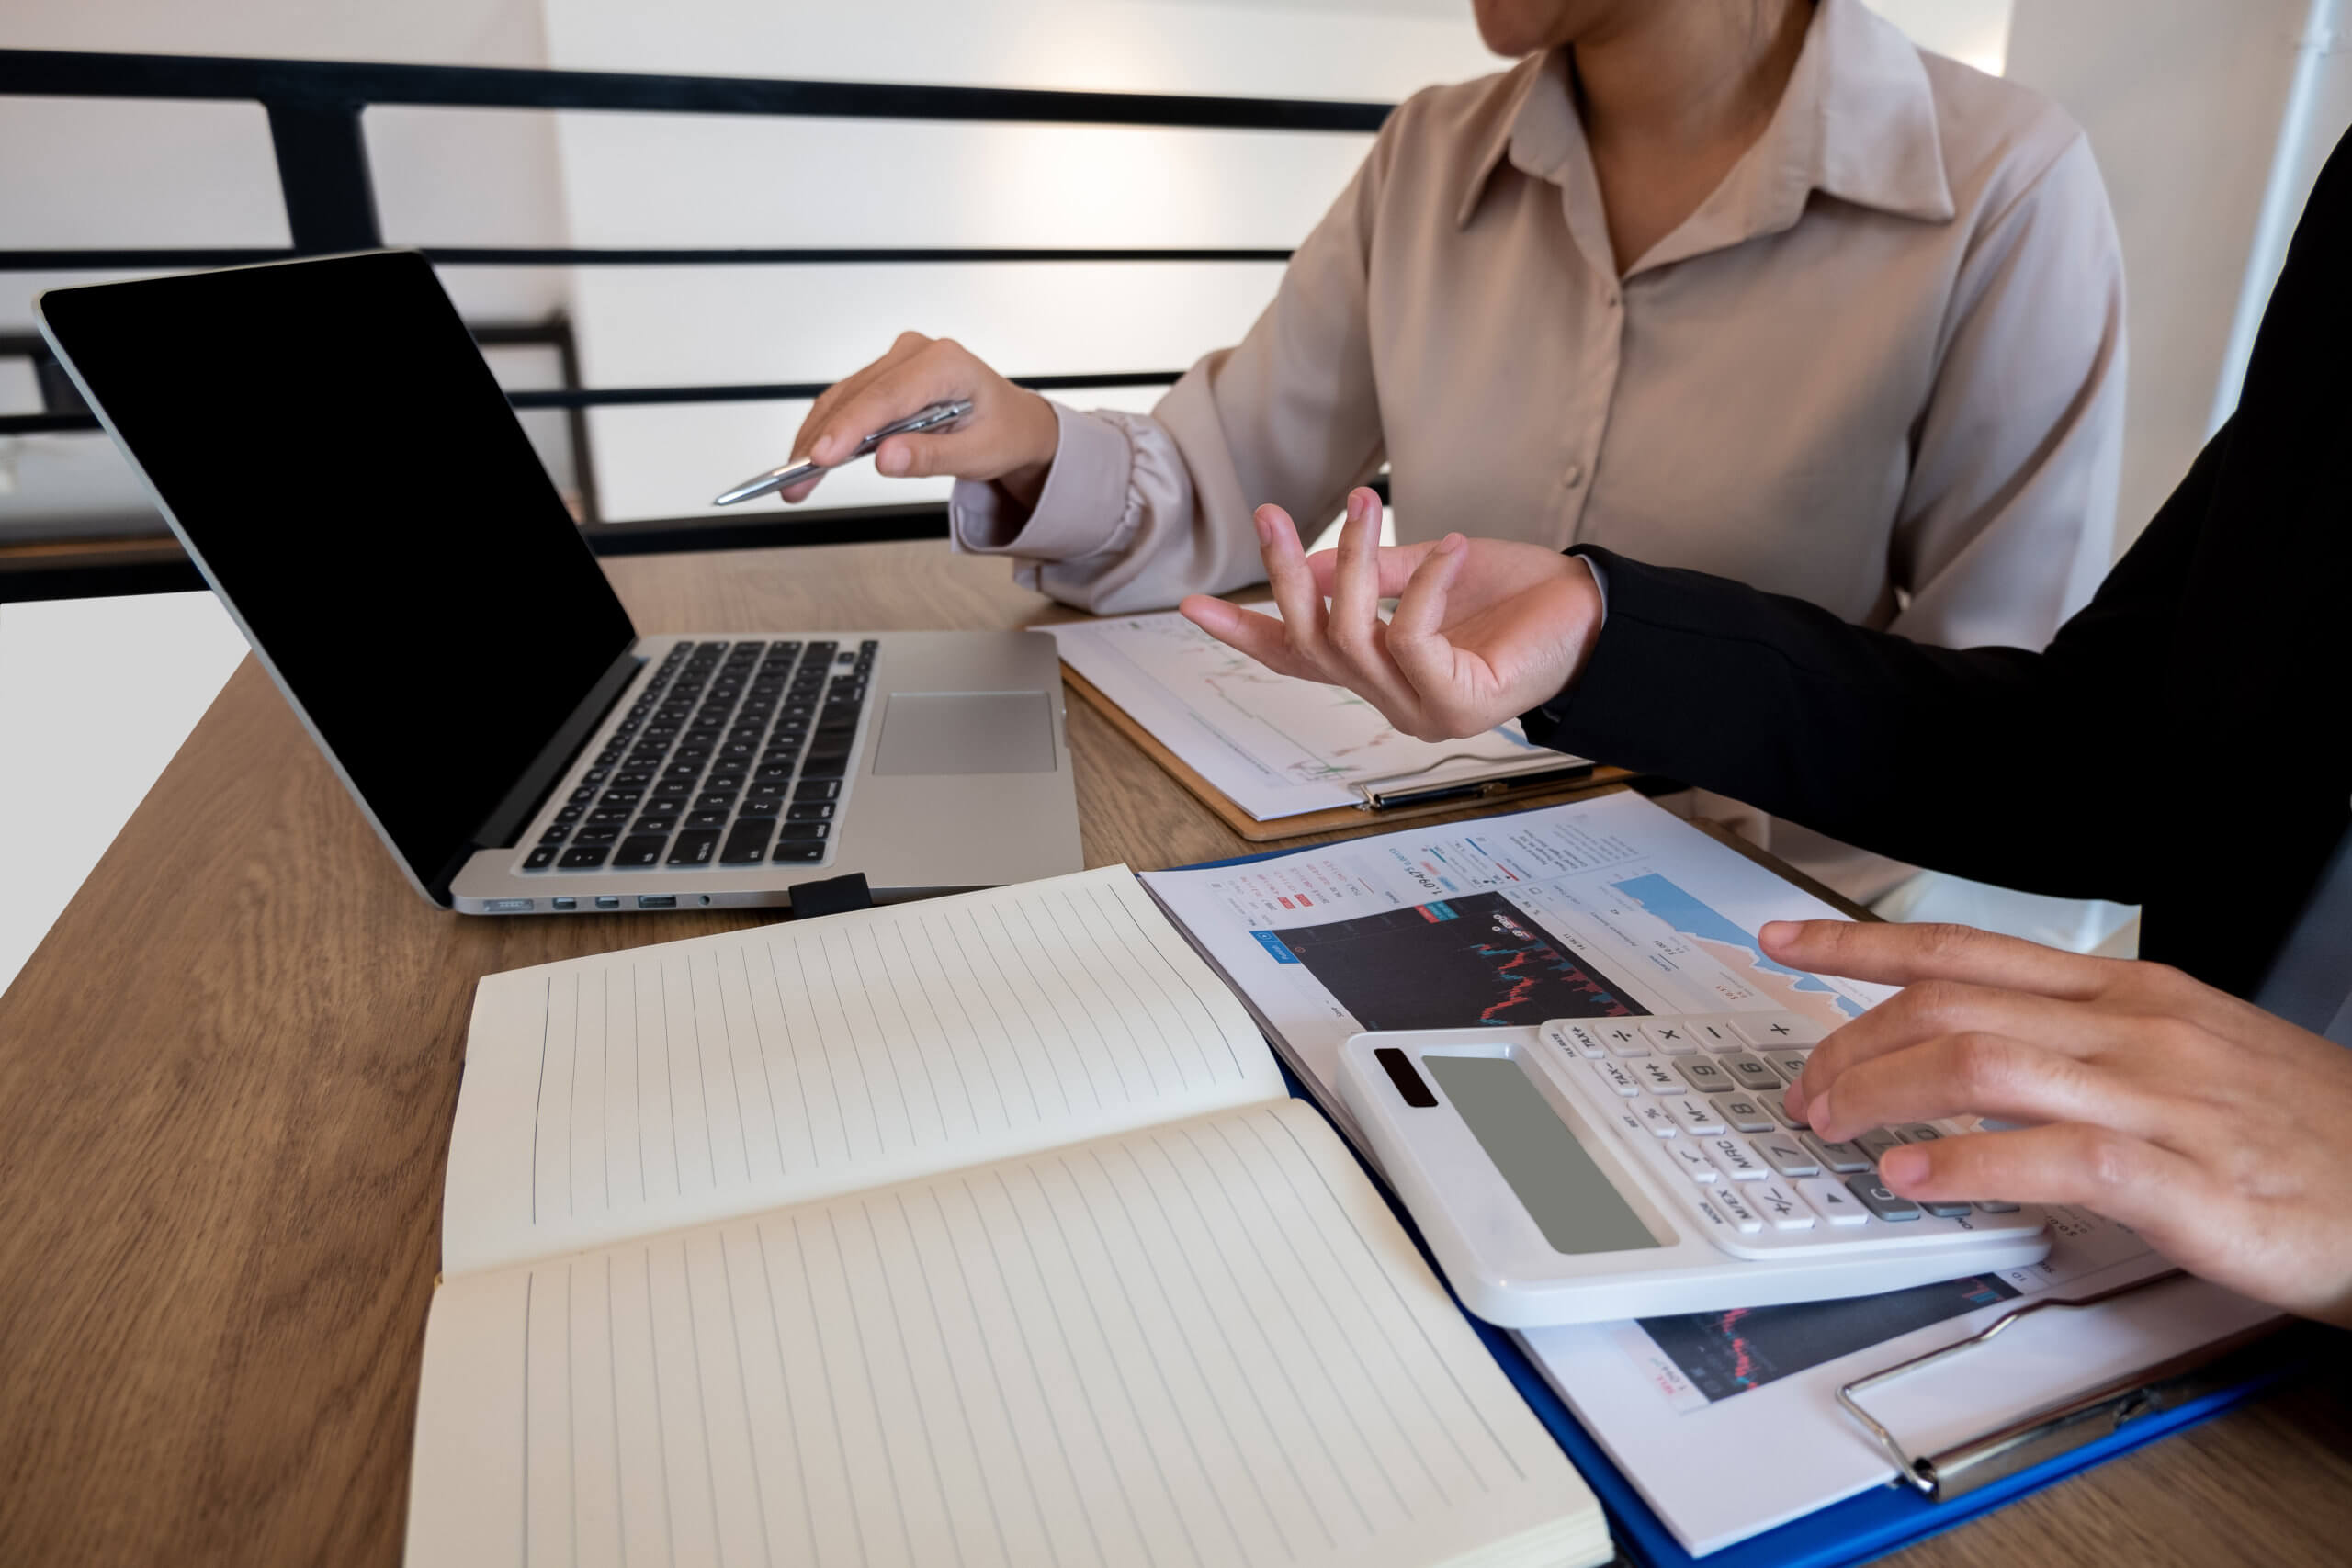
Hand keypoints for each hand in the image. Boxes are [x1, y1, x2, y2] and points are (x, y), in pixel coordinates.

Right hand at [778, 331, 1059, 505]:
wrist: (1013, 421)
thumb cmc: (1003, 432)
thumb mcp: (979, 453)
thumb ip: (932, 456)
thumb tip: (886, 460)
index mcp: (945, 363)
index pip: (887, 396)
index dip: (850, 427)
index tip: (821, 457)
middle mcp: (916, 353)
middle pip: (856, 397)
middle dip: (821, 442)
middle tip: (794, 483)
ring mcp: (896, 362)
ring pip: (843, 398)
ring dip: (815, 439)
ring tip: (795, 482)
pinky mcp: (883, 377)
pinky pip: (847, 402)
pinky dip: (826, 432)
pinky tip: (809, 461)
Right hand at [1177, 487, 1603, 740]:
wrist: (1597, 615)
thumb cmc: (1519, 596)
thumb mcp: (1427, 570)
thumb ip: (1370, 574)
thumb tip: (1310, 564)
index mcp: (1380, 673)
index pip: (1296, 659)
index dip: (1244, 632)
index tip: (1190, 606)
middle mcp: (1392, 702)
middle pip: (1311, 641)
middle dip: (1285, 575)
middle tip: (1272, 514)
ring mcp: (1421, 711)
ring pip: (1352, 637)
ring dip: (1356, 564)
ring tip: (1372, 506)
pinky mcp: (1456, 705)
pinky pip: (1412, 637)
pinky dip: (1425, 585)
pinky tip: (1449, 547)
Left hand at [1772, 919, 2351, 1324]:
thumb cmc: (2305, 1133)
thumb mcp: (2190, 1054)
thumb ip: (2088, 1044)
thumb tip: (1983, 1049)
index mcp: (2129, 993)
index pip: (1968, 948)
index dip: (1862, 944)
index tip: (1787, 941)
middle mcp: (2134, 1029)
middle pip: (1952, 1004)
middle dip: (1855, 1040)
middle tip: (1805, 1087)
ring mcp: (2159, 1097)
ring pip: (1982, 1063)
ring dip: (1886, 1093)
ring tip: (1835, 1126)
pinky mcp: (2184, 1177)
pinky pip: (2053, 1158)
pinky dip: (1970, 1165)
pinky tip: (1917, 1179)